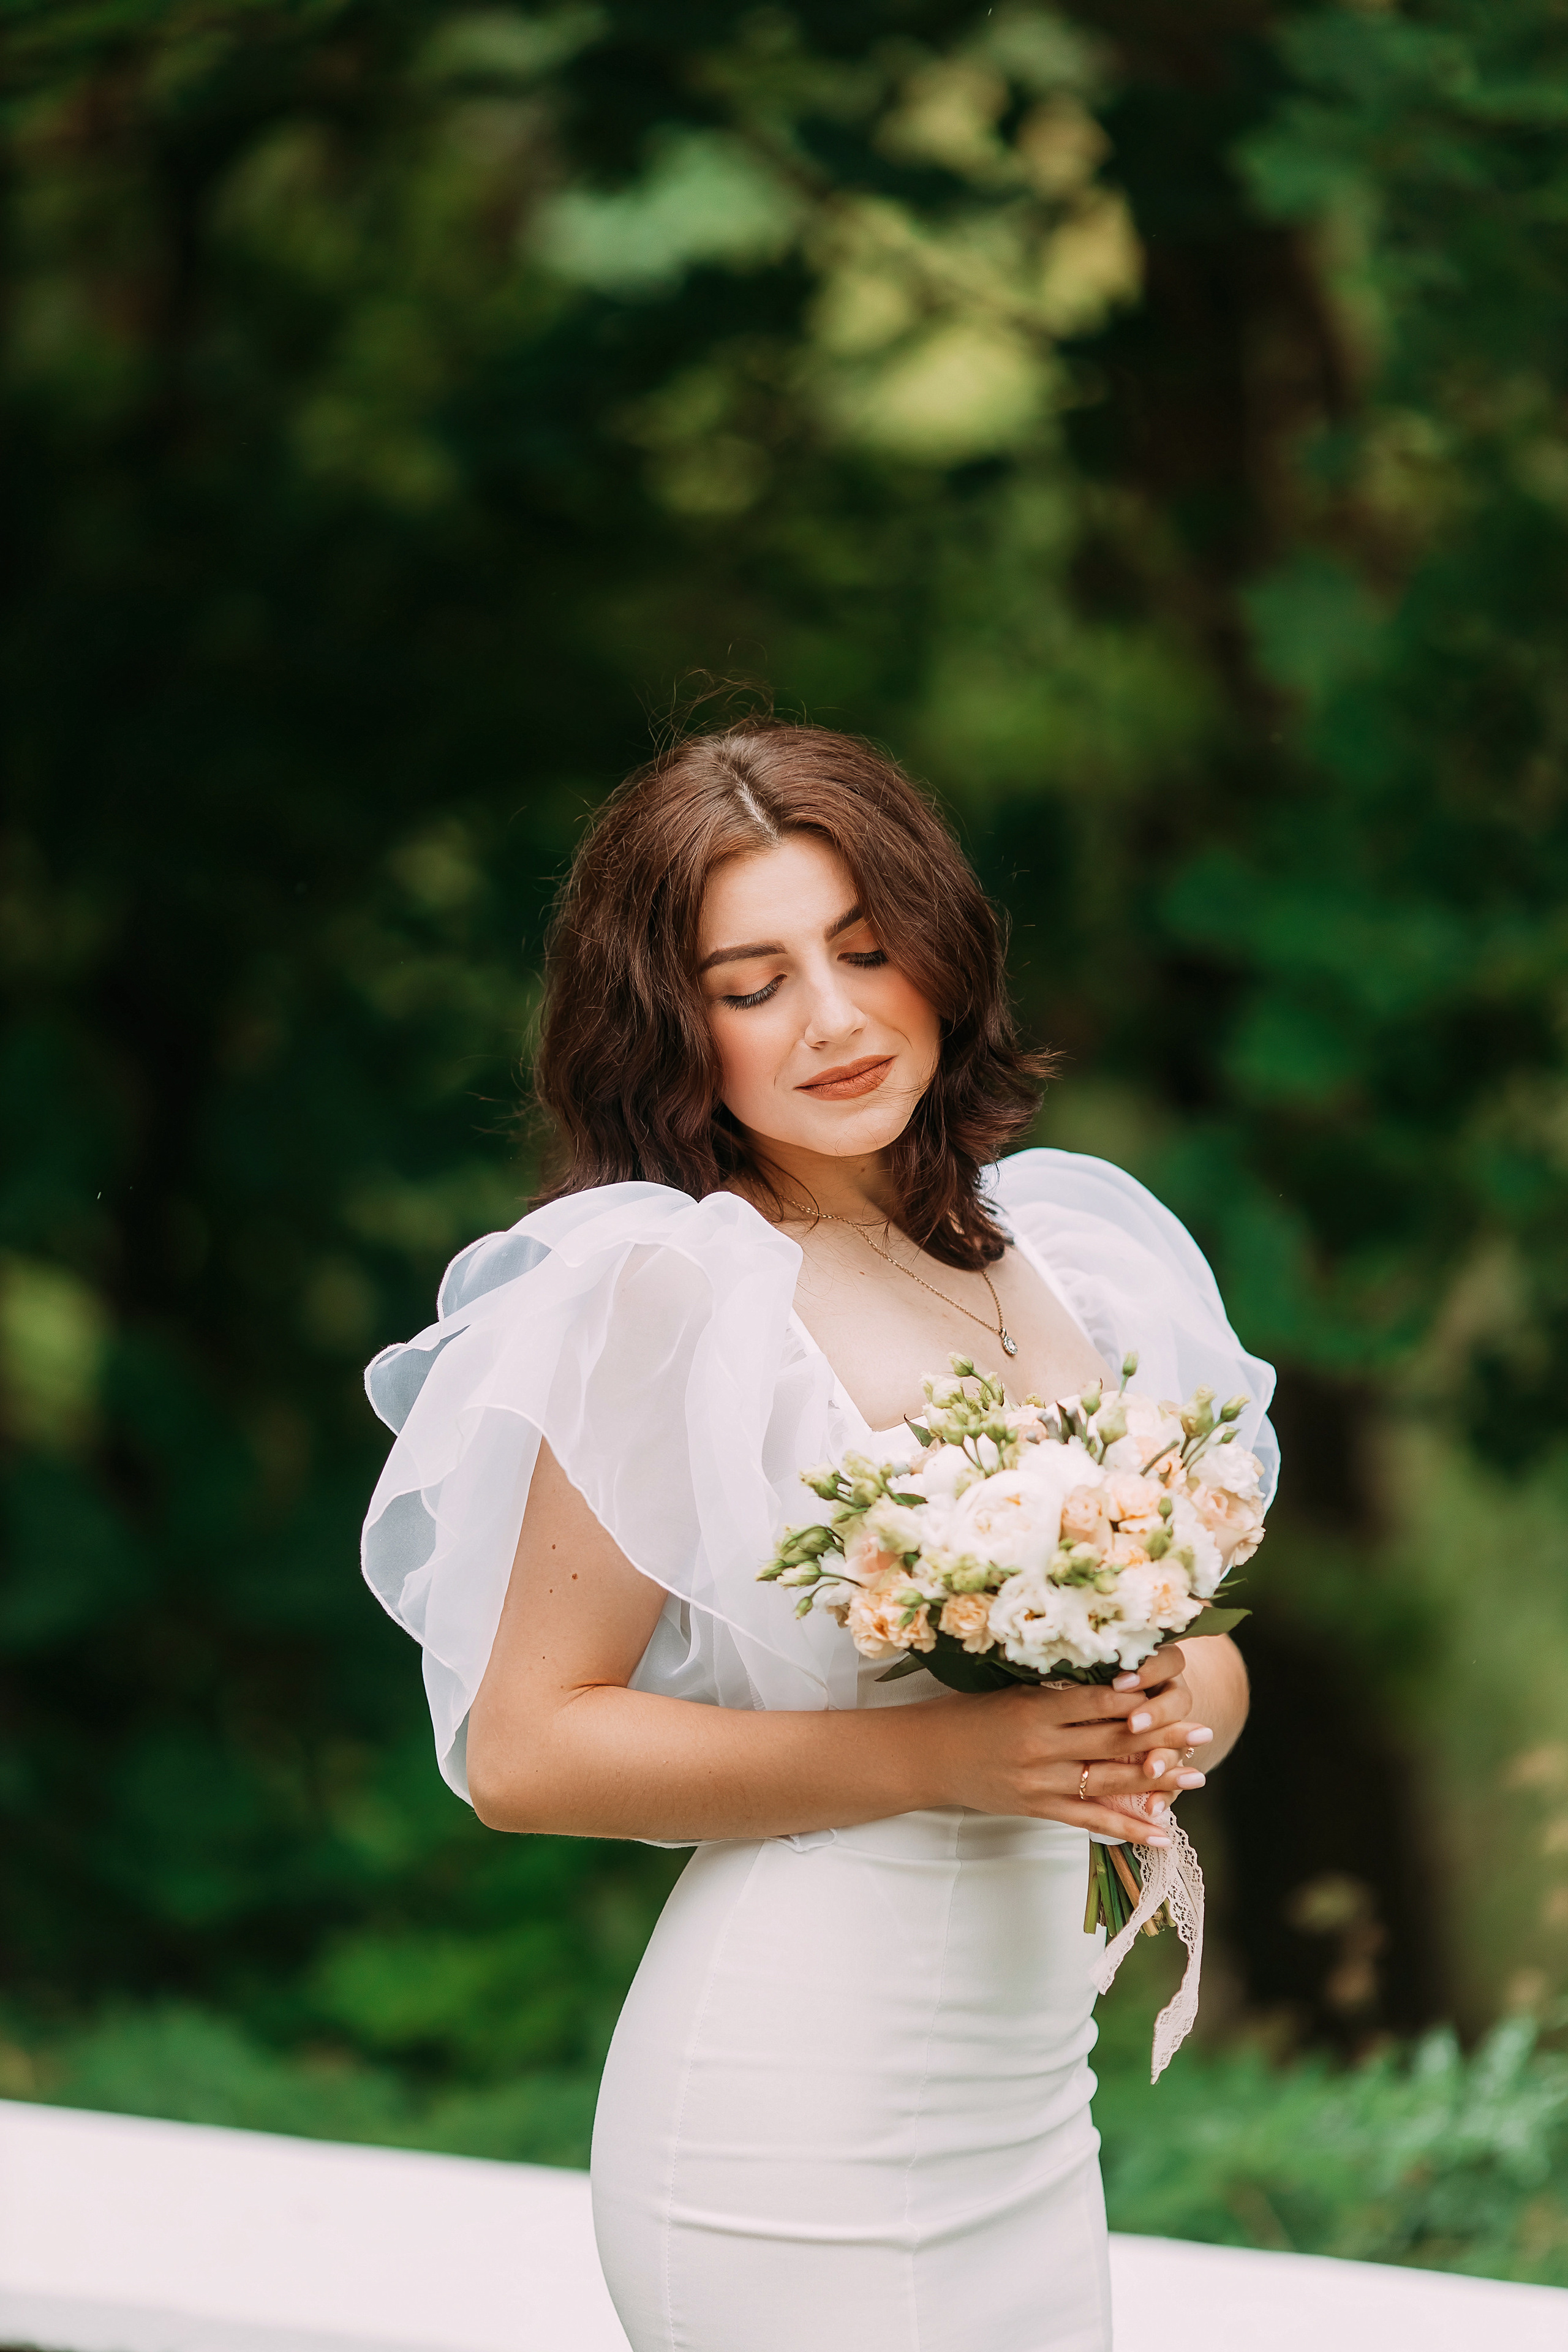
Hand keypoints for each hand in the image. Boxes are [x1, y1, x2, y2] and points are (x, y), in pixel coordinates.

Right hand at [928, 1645, 1211, 1842]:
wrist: (927, 1756)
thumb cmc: (970, 1713)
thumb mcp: (1012, 1692)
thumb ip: (1058, 1692)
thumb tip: (1116, 1683)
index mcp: (1035, 1708)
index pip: (1098, 1701)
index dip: (1139, 1698)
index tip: (1174, 1690)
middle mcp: (1041, 1746)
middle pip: (1113, 1741)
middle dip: (1162, 1736)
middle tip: (1202, 1731)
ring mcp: (1040, 1782)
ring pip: (1108, 1781)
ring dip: (1157, 1781)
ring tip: (1195, 1776)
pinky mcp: (1037, 1809)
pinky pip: (1090, 1821)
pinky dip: (1127, 1827)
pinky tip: (1159, 1832)